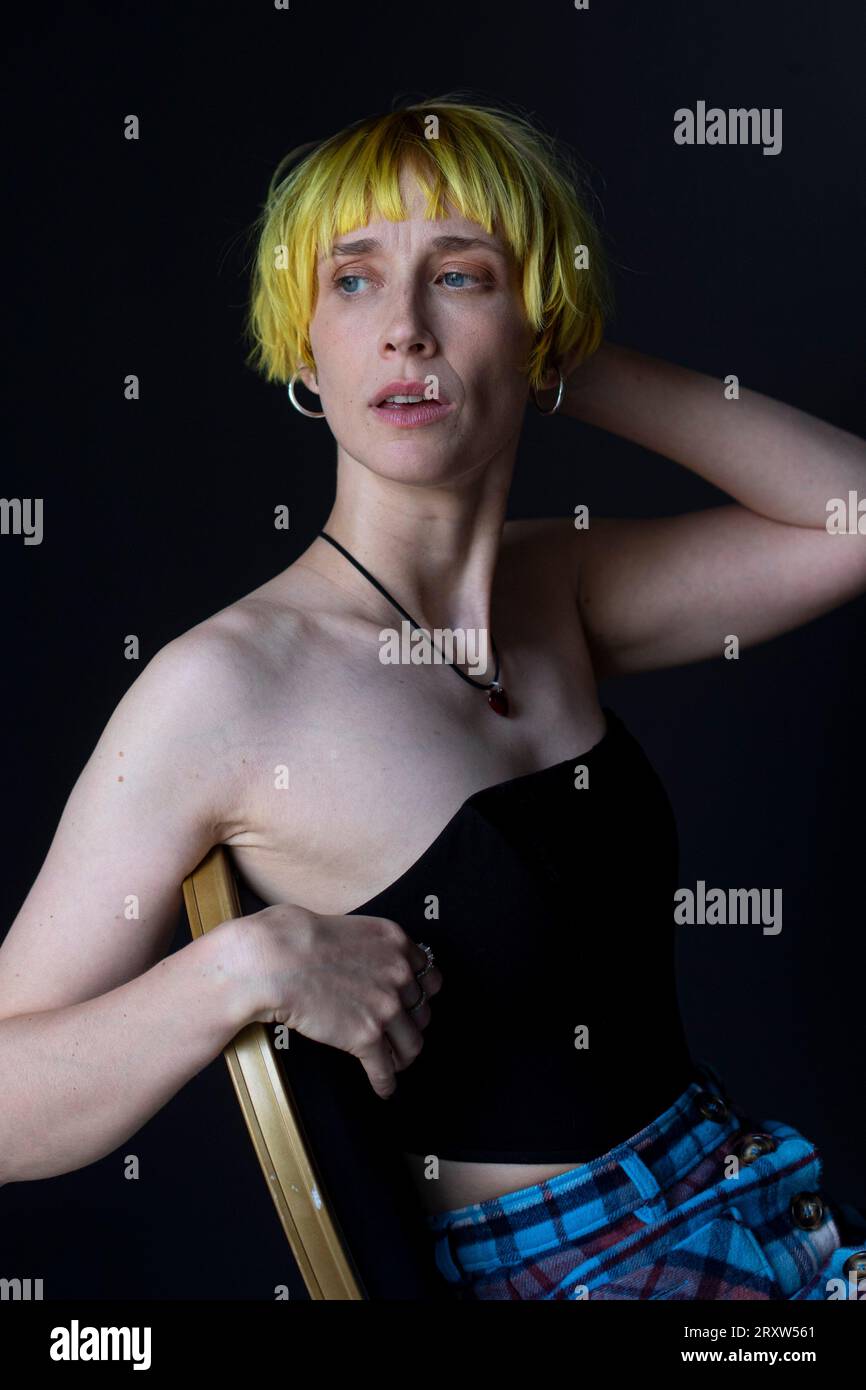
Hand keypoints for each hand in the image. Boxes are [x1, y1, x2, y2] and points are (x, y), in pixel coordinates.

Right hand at [231, 902, 442, 1098]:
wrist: (277, 959)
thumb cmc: (299, 938)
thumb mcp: (353, 930)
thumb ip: (375, 949)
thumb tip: (375, 969)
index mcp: (397, 943)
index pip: (430, 978)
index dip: (420, 995)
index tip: (413, 1005)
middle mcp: (399, 973)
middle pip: (423, 1012)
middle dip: (410, 1025)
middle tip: (398, 1034)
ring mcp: (386, 1006)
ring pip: (412, 1044)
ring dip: (403, 1056)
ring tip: (394, 1063)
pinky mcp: (366, 1036)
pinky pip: (386, 1069)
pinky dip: (386, 1082)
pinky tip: (384, 1088)